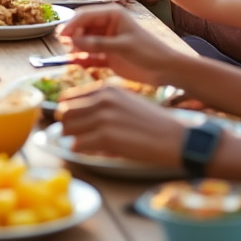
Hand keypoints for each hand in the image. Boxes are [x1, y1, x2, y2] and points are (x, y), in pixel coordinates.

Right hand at [56, 5, 180, 86]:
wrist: (166, 70)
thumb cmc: (149, 52)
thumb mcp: (123, 46)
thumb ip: (98, 44)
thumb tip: (75, 42)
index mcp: (112, 15)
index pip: (85, 15)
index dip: (72, 24)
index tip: (61, 34)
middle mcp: (106, 25)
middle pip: (81, 27)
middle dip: (72, 36)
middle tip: (65, 46)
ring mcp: (105, 40)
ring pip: (82, 41)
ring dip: (75, 48)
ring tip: (72, 55)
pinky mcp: (106, 55)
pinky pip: (88, 56)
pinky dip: (82, 59)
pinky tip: (77, 63)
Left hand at [57, 86, 185, 167]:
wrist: (175, 138)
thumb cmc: (153, 123)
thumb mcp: (126, 101)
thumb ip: (103, 103)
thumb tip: (79, 114)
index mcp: (106, 89)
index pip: (69, 97)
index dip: (68, 111)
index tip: (71, 121)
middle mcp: (102, 99)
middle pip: (65, 112)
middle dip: (67, 125)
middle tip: (76, 135)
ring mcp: (103, 117)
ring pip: (68, 128)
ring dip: (73, 138)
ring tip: (84, 143)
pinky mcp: (106, 136)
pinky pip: (78, 145)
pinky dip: (80, 150)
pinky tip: (89, 151)